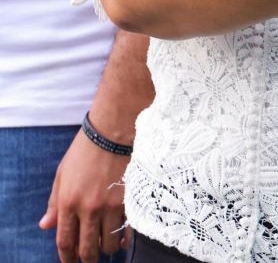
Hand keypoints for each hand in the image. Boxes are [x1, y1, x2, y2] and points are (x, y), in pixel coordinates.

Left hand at [39, 131, 127, 262]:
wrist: (115, 129)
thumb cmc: (86, 149)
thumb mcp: (63, 174)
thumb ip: (55, 203)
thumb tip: (46, 226)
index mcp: (69, 202)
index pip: (65, 241)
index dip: (66, 257)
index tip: (69, 262)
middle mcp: (89, 208)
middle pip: (87, 249)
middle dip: (87, 258)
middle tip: (89, 259)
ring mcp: (111, 205)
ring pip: (108, 243)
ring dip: (106, 248)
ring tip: (106, 245)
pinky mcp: (130, 199)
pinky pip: (127, 230)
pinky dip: (123, 239)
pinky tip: (121, 241)